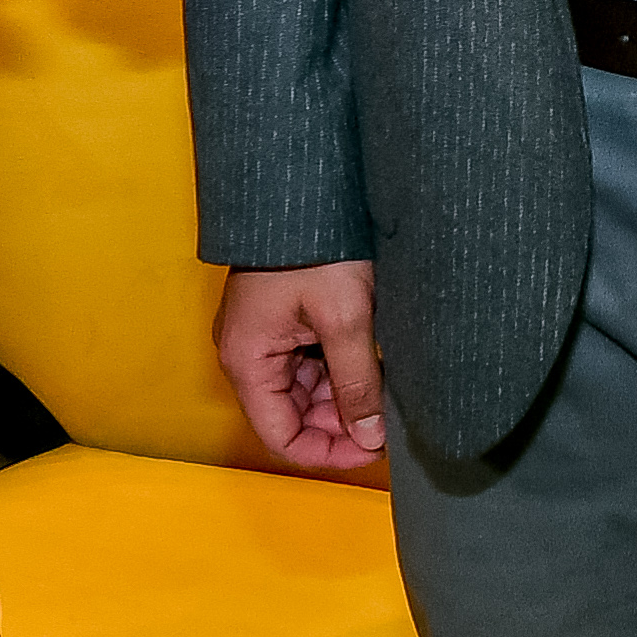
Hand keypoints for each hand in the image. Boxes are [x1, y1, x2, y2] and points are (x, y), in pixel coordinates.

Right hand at [217, 259, 386, 469]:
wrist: (306, 184)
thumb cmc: (315, 247)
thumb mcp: (344, 318)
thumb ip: (357, 382)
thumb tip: (371, 436)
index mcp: (248, 361)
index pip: (282, 437)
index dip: (328, 453)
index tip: (373, 450)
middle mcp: (248, 354)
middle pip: (293, 414)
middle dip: (340, 423)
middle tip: (389, 419)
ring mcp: (265, 334)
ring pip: (305, 388)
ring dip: (343, 394)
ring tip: (386, 389)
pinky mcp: (282, 317)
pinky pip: (308, 359)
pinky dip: (339, 368)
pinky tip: (373, 362)